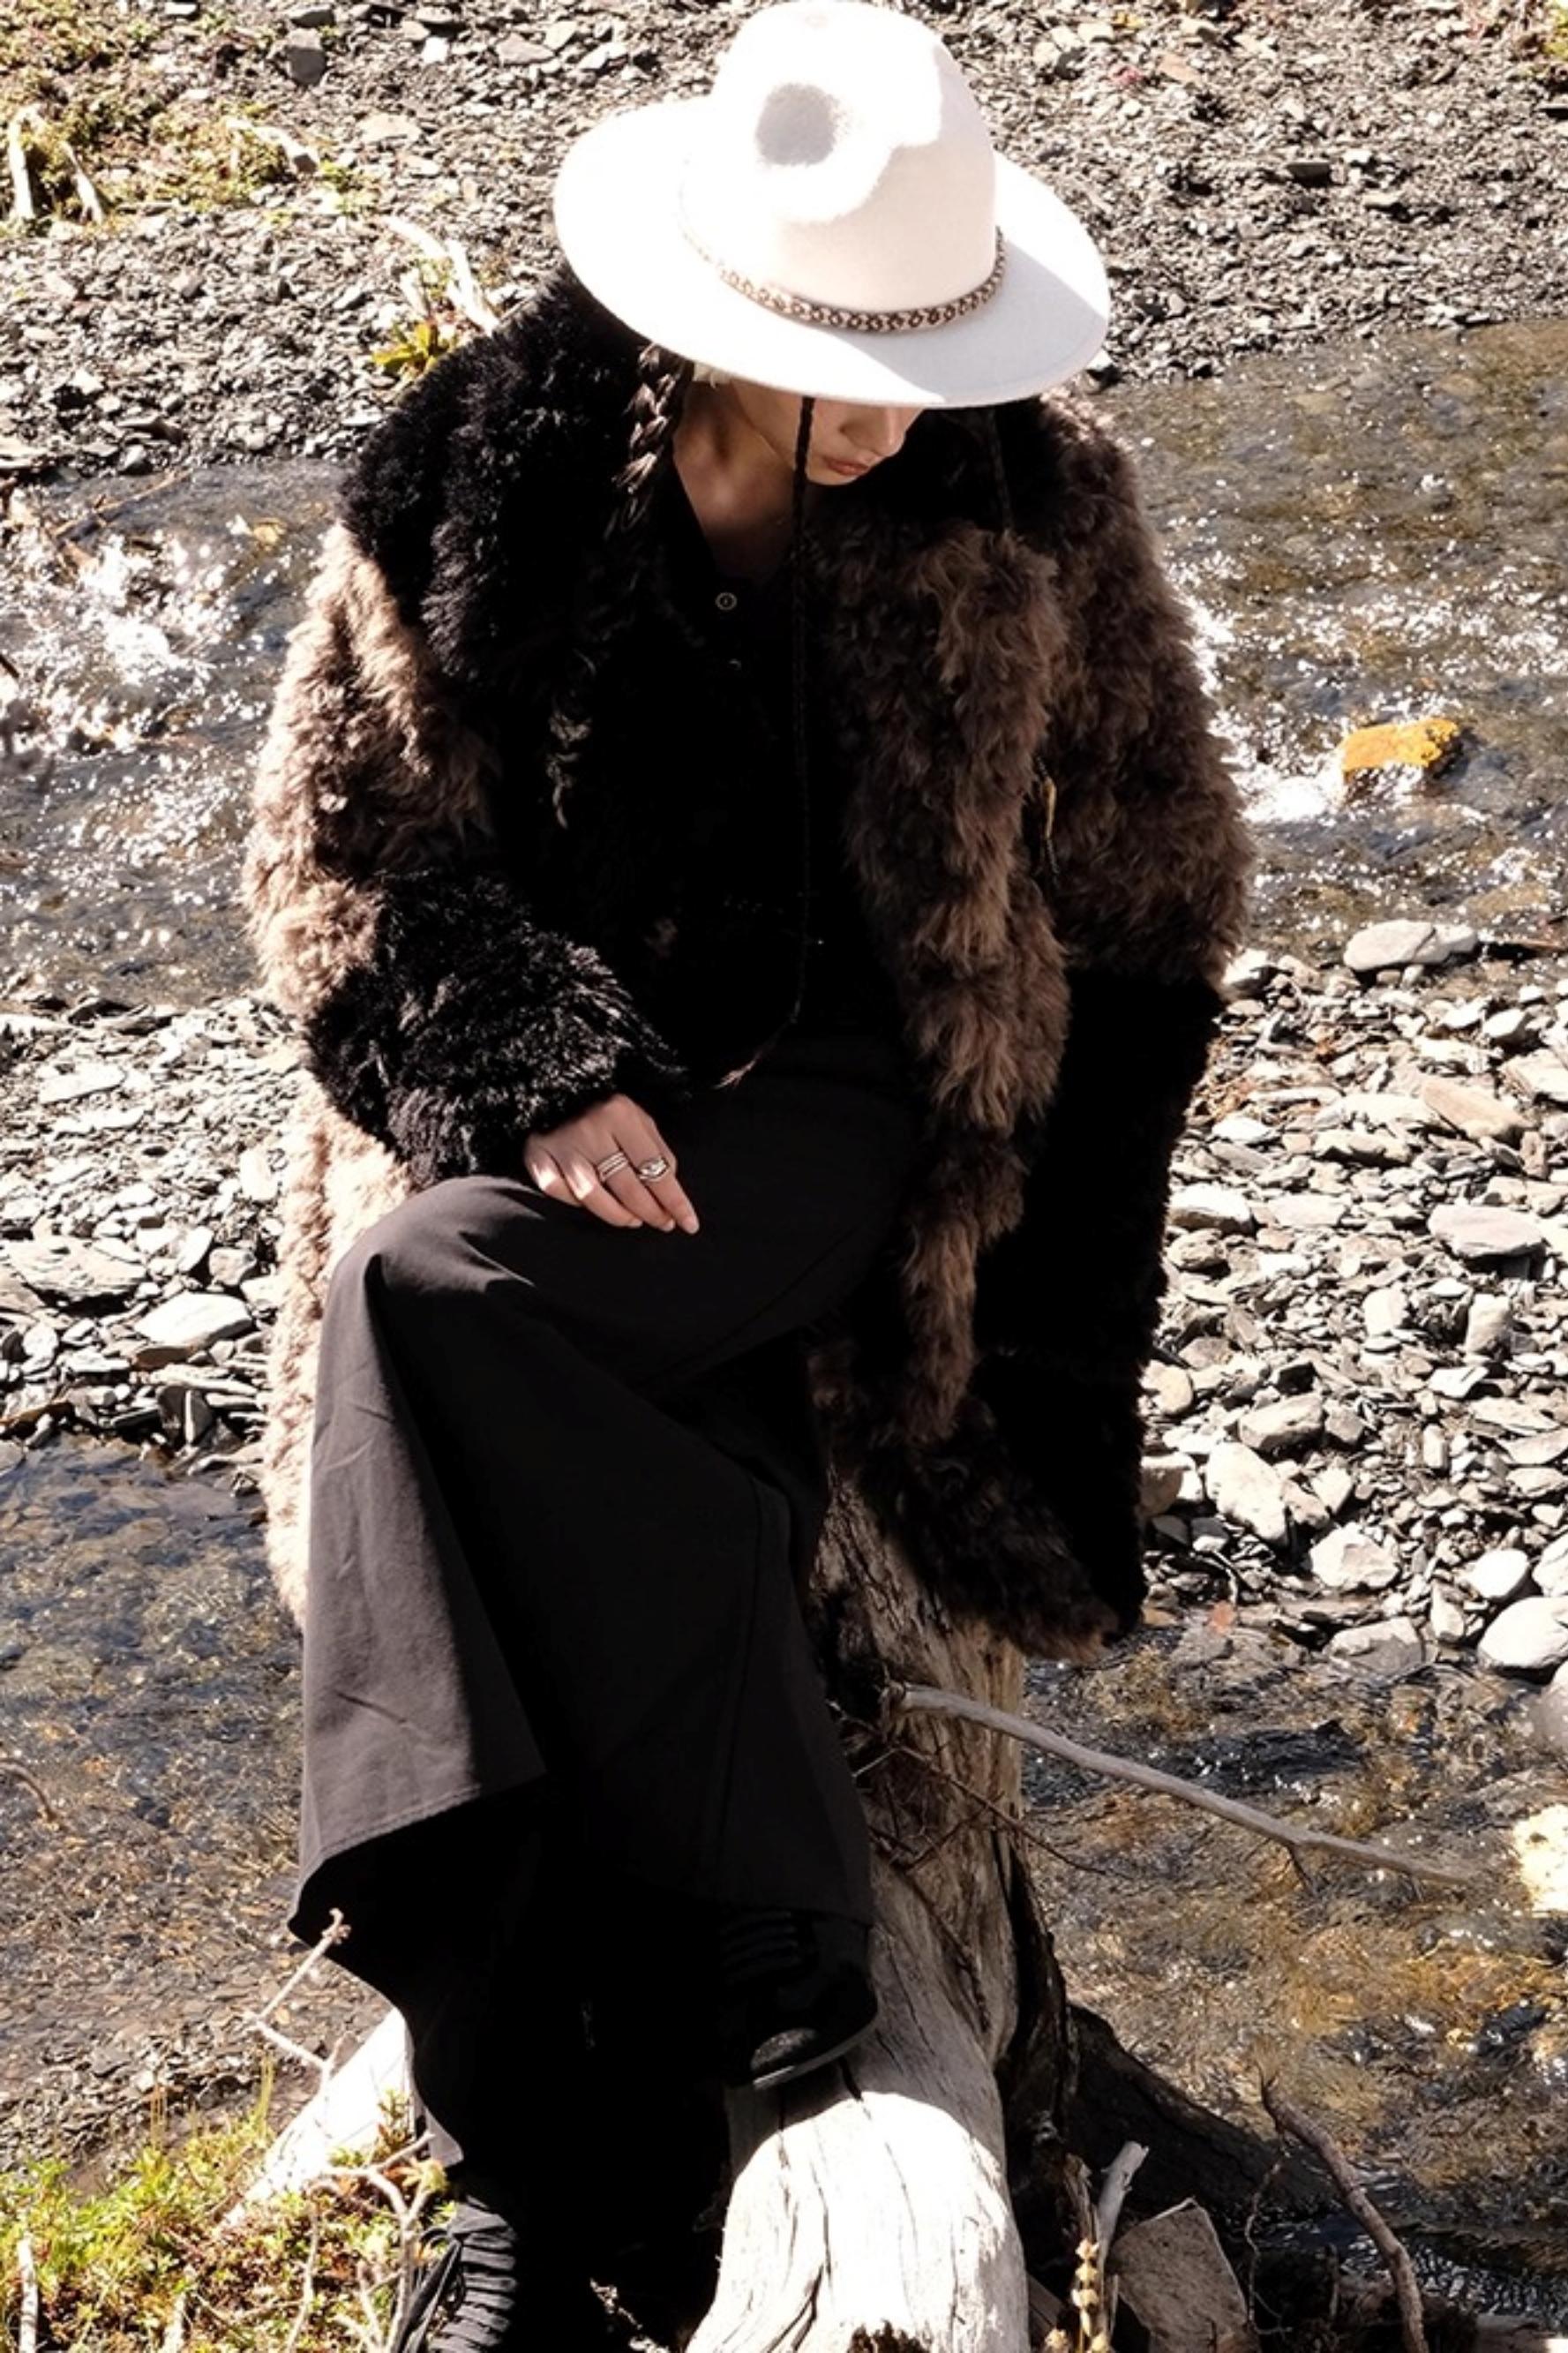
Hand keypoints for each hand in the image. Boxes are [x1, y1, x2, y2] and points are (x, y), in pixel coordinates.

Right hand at [523, 1093, 698, 1232]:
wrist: (554, 1089)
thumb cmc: (605, 1110)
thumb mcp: (638, 1119)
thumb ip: (657, 1151)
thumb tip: (671, 1191)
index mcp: (620, 1114)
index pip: (655, 1167)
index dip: (674, 1200)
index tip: (689, 1224)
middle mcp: (590, 1129)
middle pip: (626, 1187)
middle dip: (650, 1212)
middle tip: (663, 1223)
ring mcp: (562, 1144)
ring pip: (592, 1196)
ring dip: (618, 1215)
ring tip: (633, 1220)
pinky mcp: (537, 1156)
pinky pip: (560, 1192)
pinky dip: (577, 1203)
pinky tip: (592, 1204)